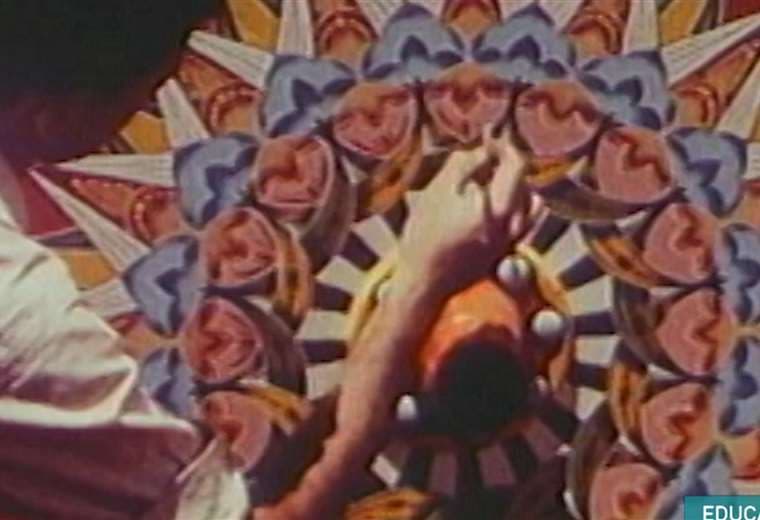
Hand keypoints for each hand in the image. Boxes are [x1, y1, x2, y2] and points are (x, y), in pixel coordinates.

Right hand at [397, 128, 528, 294]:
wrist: (425, 281)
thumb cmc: (425, 235)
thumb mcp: (438, 191)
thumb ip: (463, 165)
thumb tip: (483, 150)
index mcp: (498, 206)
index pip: (515, 163)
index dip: (503, 145)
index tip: (486, 138)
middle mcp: (514, 223)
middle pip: (524, 180)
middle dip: (507, 161)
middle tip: (486, 152)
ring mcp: (513, 239)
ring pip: (530, 201)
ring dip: (515, 183)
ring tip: (492, 177)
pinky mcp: (506, 250)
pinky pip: (524, 219)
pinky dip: (517, 204)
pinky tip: (495, 202)